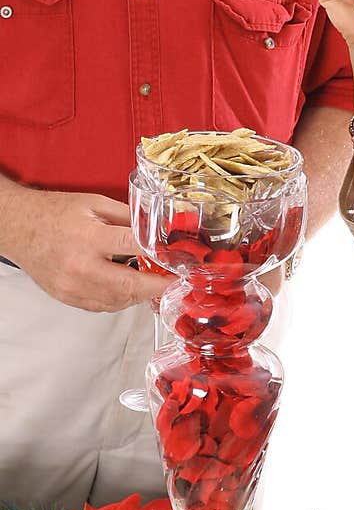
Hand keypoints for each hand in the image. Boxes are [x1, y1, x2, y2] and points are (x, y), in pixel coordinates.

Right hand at [2, 188, 171, 312]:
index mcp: (89, 238)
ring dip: (140, 294)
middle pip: (130, 286)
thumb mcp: (95, 203)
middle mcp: (80, 267)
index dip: (161, 255)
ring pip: (118, 301)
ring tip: (152, 283)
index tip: (178, 260)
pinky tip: (127, 288)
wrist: (18, 227)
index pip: (135, 248)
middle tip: (173, 282)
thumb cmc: (54, 213)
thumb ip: (127, 217)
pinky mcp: (67, 297)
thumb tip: (156, 228)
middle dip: (157, 286)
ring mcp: (72, 286)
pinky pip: (102, 306)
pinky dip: (120, 300)